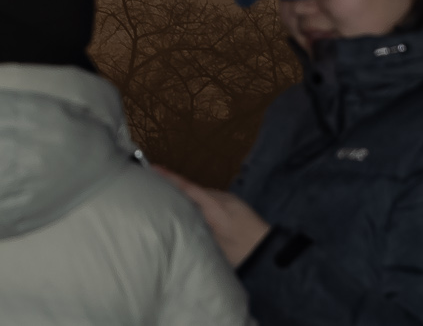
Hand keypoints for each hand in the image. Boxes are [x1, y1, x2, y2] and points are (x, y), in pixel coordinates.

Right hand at [153, 166, 270, 267]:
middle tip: (155, 188)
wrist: (270, 253)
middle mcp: (222, 198)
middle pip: (193, 190)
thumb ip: (196, 227)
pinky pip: (212, 200)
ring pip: (203, 196)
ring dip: (189, 198)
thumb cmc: (241, 253)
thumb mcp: (214, 244)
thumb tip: (177, 218)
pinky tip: (196, 214)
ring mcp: (230, 200)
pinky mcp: (235, 205)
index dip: (169, 178)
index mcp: (215, 206)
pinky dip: (201, 203)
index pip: (188, 187)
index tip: (152, 168)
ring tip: (172, 204)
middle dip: (176, 188)